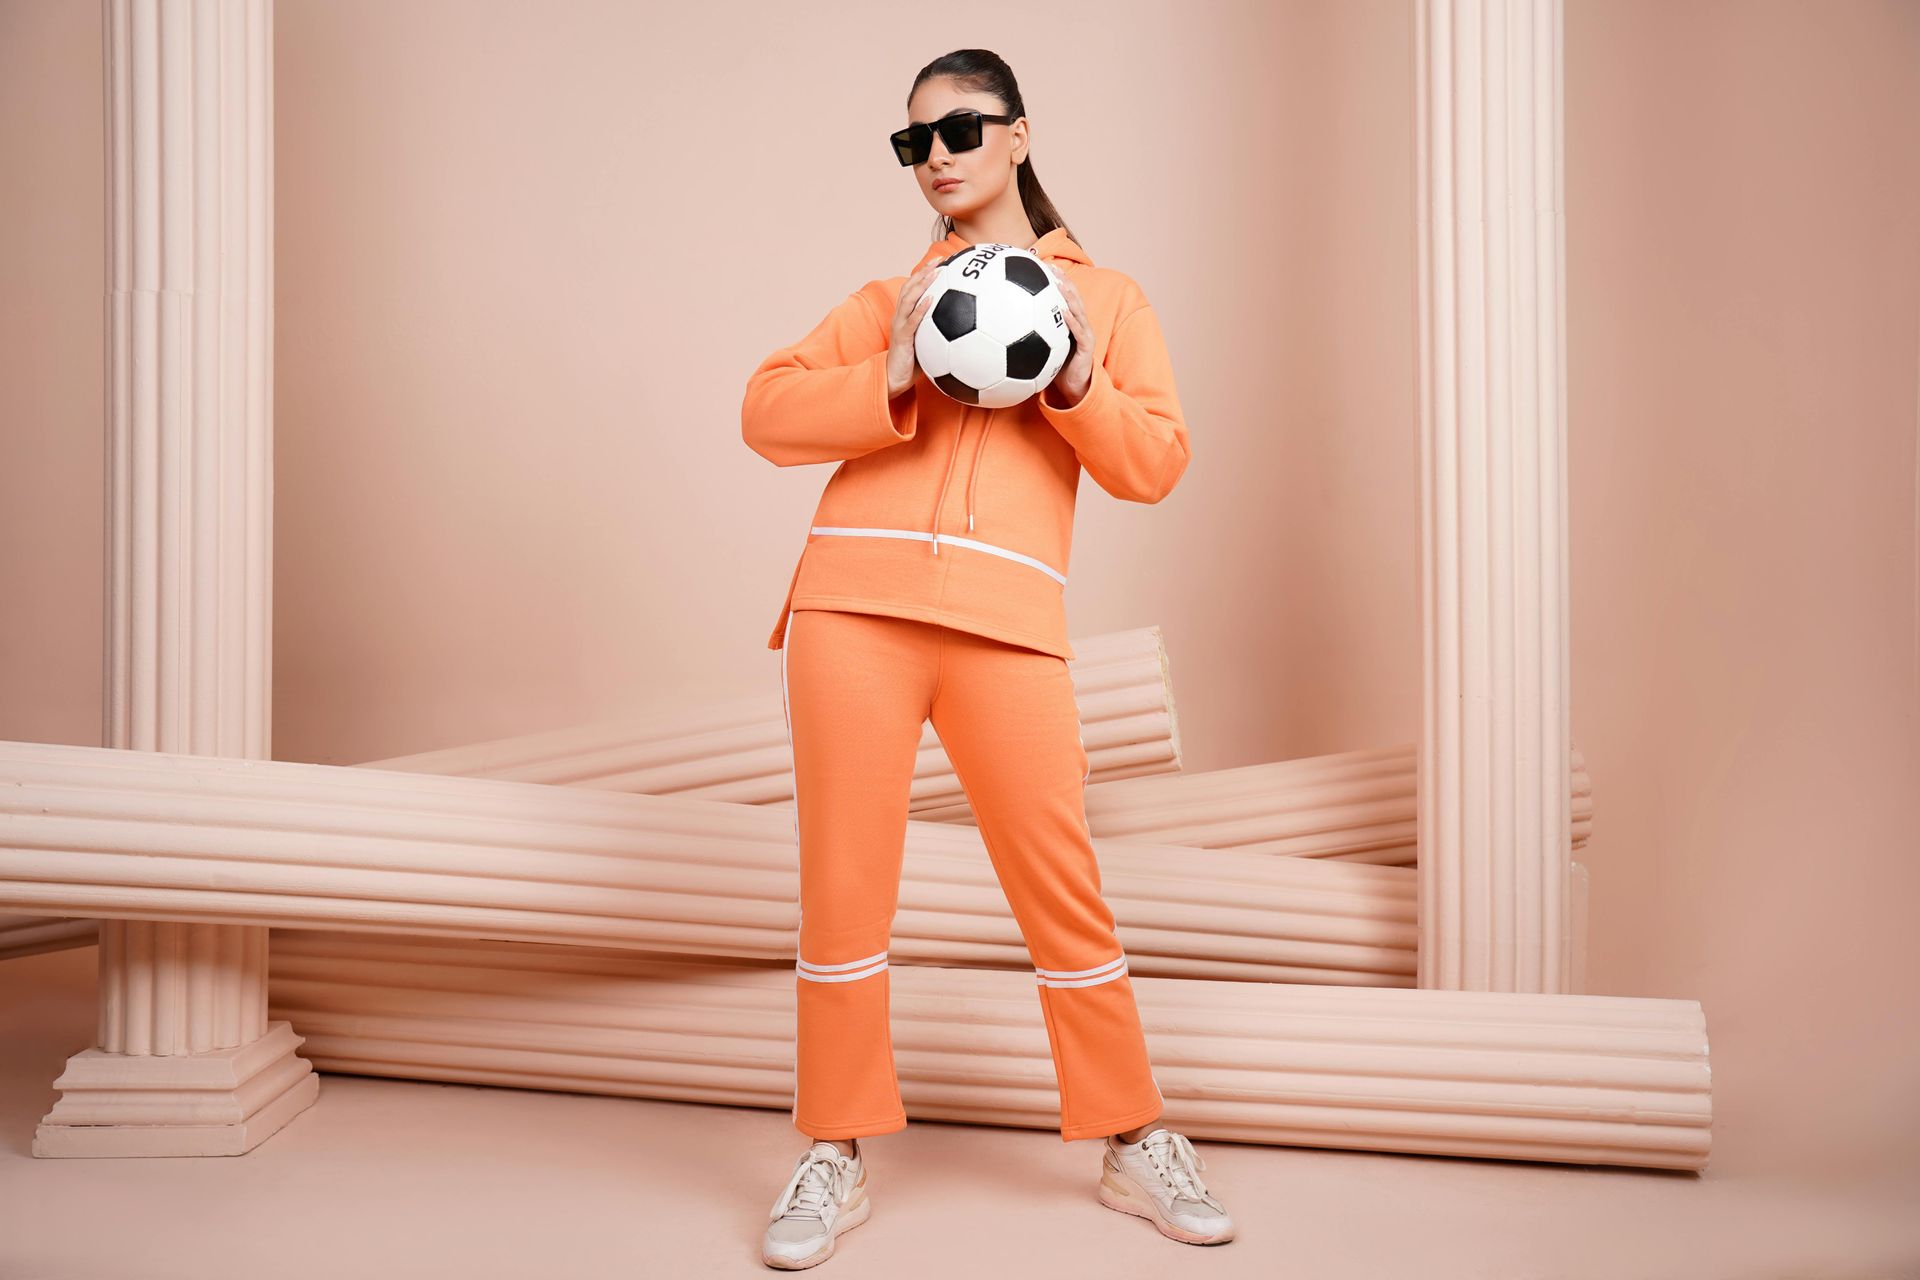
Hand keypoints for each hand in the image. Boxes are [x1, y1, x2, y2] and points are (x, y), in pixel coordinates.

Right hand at [887, 259, 943, 399]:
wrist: (895, 380)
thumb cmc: (912, 364)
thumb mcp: (928, 344)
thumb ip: (939, 333)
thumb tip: (964, 328)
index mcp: (905, 316)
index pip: (913, 289)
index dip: (924, 273)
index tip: (940, 261)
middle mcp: (900, 317)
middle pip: (910, 288)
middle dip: (924, 272)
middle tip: (939, 259)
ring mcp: (900, 327)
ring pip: (909, 300)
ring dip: (922, 284)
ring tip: (935, 273)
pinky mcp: (902, 339)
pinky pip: (912, 322)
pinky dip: (921, 309)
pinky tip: (932, 300)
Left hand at [1043, 261, 1093, 406]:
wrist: (1074, 388)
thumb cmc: (1056, 369)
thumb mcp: (1041, 349)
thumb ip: (1029, 335)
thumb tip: (1002, 327)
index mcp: (1071, 322)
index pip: (1065, 296)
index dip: (1057, 280)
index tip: (1043, 265)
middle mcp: (1080, 324)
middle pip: (1074, 297)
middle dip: (1064, 280)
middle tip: (1051, 267)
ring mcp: (1085, 334)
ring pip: (1079, 310)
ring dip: (1069, 295)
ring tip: (1058, 283)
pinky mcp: (1087, 347)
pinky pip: (1079, 331)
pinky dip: (1071, 320)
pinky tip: (1062, 311)